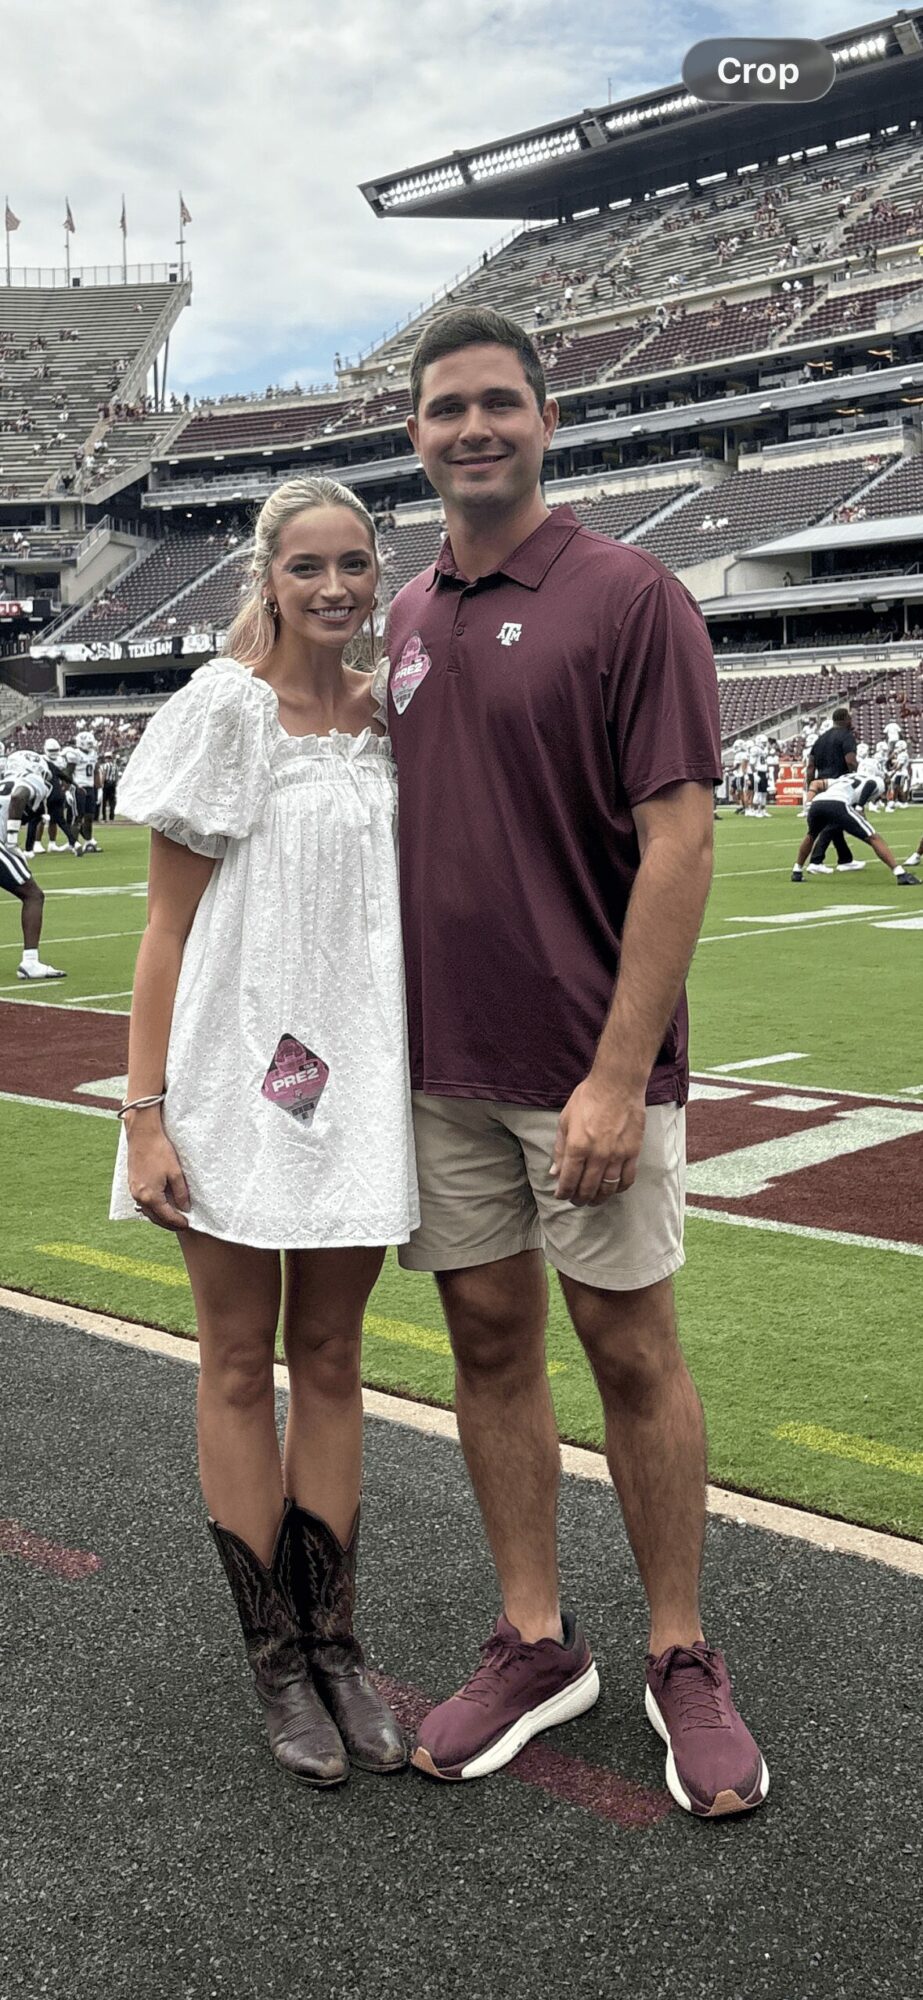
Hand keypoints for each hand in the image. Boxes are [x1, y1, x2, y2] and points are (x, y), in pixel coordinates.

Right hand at [126, 1117, 191, 1231]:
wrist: (142, 1135)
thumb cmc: (159, 1151)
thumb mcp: (175, 1173)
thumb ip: (181, 1193)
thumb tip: (185, 1208)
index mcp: (150, 1196)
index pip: (167, 1216)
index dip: (178, 1222)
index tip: (188, 1224)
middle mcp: (139, 1196)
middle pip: (155, 1218)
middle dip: (169, 1223)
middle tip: (182, 1225)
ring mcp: (133, 1191)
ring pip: (148, 1211)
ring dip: (160, 1217)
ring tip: (173, 1217)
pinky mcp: (132, 1184)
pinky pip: (143, 1202)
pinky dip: (152, 1208)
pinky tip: (161, 1205)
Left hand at [550, 1077, 645, 1206]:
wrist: (618, 1084)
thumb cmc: (588, 1098)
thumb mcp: (565, 1120)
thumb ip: (559, 1148)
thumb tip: (554, 1172)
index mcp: (577, 1146)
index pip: (568, 1180)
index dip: (563, 1192)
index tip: (560, 1195)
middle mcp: (597, 1155)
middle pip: (587, 1188)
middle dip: (579, 1199)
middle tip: (576, 1201)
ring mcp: (617, 1155)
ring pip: (607, 1188)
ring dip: (598, 1198)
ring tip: (592, 1200)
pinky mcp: (633, 1152)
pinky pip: (627, 1179)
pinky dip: (619, 1189)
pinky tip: (613, 1189)